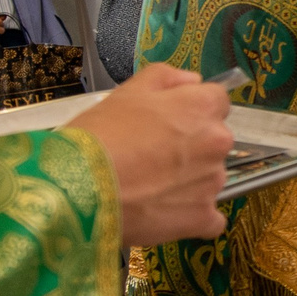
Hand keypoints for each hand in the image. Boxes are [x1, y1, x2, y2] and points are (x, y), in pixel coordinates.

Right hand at [66, 63, 234, 246]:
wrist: (78, 189)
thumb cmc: (100, 136)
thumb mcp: (126, 92)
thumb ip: (166, 78)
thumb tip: (192, 82)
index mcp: (203, 107)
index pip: (216, 102)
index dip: (190, 111)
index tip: (168, 123)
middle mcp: (218, 143)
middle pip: (214, 141)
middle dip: (191, 146)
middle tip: (152, 156)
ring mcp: (213, 183)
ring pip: (209, 178)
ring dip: (188, 181)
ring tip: (148, 187)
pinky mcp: (203, 218)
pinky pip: (209, 218)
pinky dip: (191, 215)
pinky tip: (163, 213)